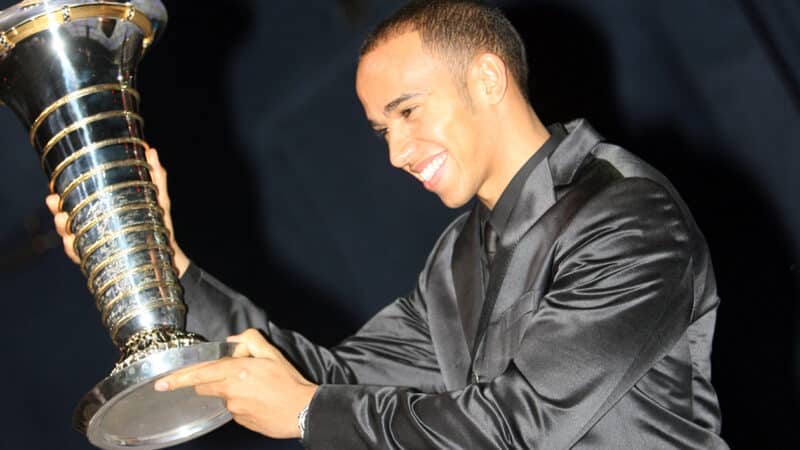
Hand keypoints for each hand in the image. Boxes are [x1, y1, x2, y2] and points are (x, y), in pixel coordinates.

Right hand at [44, 147, 189, 276]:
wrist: (168, 254)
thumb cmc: (157, 222)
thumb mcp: (157, 199)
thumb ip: (156, 178)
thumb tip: (151, 151)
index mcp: (103, 212)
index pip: (76, 203)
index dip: (61, 198)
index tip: (52, 190)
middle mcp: (96, 228)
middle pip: (67, 220)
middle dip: (57, 210)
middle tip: (54, 202)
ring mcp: (98, 244)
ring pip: (71, 237)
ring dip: (62, 229)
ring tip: (61, 220)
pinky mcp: (103, 260)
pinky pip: (82, 256)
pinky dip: (74, 250)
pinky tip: (71, 242)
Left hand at [154, 328, 317, 438]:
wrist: (303, 412)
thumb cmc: (290, 383)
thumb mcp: (273, 354)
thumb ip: (250, 340)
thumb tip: (234, 340)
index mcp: (236, 372)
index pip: (200, 374)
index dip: (178, 378)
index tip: (161, 383)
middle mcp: (231, 392)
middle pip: (206, 385)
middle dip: (211, 379)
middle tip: (236, 373)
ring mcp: (234, 409)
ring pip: (222, 397)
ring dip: (231, 390)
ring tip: (257, 388)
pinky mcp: (241, 422)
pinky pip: (233, 409)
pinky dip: (241, 403)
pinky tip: (259, 400)